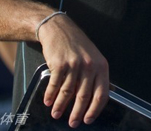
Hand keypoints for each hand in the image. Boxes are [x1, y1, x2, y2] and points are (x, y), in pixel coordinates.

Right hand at [37, 13, 109, 127]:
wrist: (59, 29)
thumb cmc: (77, 46)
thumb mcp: (92, 58)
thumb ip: (94, 77)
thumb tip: (93, 101)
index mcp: (101, 66)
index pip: (102, 93)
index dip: (95, 110)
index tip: (89, 119)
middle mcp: (89, 66)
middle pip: (84, 97)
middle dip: (77, 113)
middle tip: (73, 123)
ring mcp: (74, 65)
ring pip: (68, 93)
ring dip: (61, 107)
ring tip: (57, 114)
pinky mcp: (60, 64)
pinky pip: (55, 85)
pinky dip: (51, 96)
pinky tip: (48, 102)